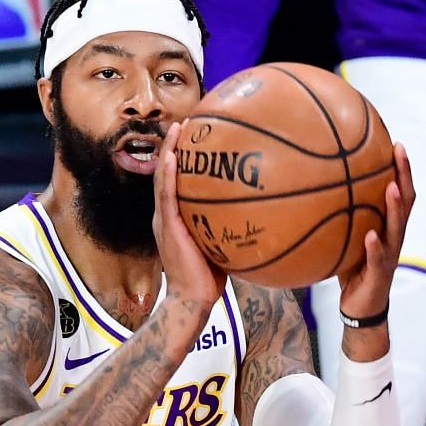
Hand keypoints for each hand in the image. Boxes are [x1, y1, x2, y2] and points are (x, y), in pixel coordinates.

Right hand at [152, 123, 227, 311]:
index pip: (177, 183)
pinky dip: (168, 174)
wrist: (192, 301)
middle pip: (167, 173)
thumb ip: (231, 227)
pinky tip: (173, 156)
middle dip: (174, 147)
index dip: (181, 158)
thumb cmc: (209, 279)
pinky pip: (167, 196)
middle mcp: (167, 215)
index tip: (193, 137)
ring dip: (169, 151)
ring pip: (164, 178)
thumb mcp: (222, 246)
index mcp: (176, 218)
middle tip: (184, 123)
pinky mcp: (168, 227)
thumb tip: (262, 212)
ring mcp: (164, 220)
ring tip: (177, 129)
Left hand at [338, 143, 413, 323]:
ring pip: (398, 227)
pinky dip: (375, 246)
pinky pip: (378, 258)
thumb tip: (312, 189)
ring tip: (392, 187)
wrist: (360, 308)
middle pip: (406, 201)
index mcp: (388, 226)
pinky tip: (371, 236)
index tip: (395, 143)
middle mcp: (394, 236)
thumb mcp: (345, 238)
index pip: (400, 191)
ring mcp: (390, 255)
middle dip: (404, 175)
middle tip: (399, 151)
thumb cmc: (352, 269)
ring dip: (396, 207)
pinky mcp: (380, 274)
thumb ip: (339, 216)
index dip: (401, 169)